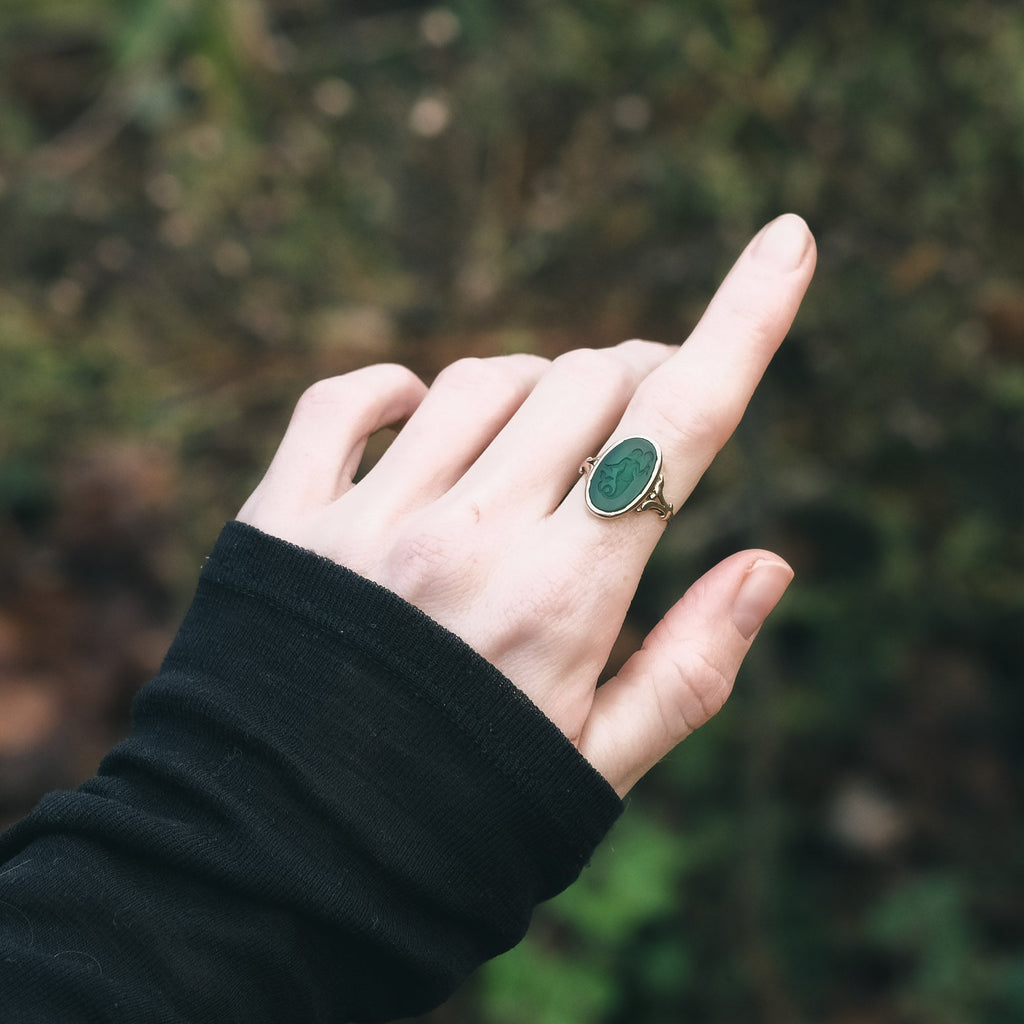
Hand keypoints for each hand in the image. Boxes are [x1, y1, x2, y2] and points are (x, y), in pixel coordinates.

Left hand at [238, 214, 815, 795]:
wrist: (275, 874)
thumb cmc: (455, 825)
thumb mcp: (594, 770)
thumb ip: (690, 668)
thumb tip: (770, 563)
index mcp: (562, 600)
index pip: (678, 430)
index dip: (747, 322)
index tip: (789, 239)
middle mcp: (468, 538)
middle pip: (588, 381)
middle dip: (638, 376)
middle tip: (645, 410)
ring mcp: (366, 521)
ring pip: (479, 379)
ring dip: (532, 388)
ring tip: (540, 442)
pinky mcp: (283, 521)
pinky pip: (343, 402)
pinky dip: (390, 389)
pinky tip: (412, 410)